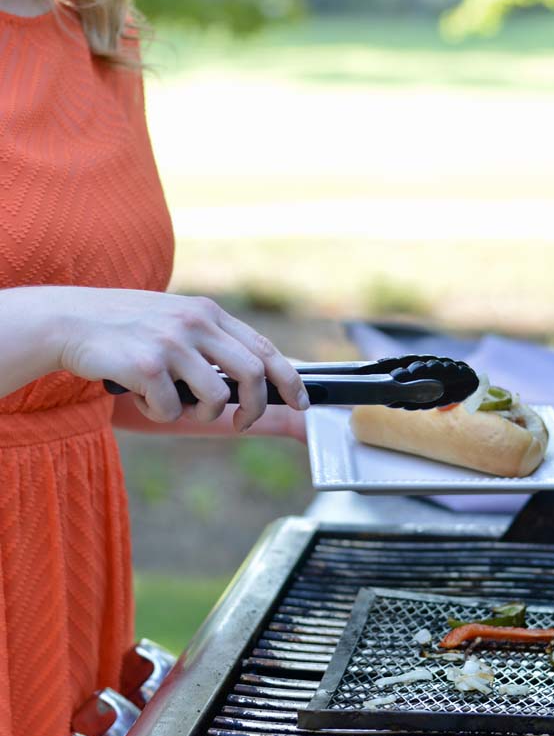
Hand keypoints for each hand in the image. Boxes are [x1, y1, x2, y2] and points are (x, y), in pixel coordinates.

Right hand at [54, 287, 308, 429]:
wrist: (68, 321)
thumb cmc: (124, 329)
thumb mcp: (174, 323)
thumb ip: (210, 344)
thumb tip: (249, 385)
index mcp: (207, 312)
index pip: (264, 348)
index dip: (289, 379)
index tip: (301, 401)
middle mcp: (195, 323)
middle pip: (253, 375)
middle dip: (255, 408)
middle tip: (241, 423)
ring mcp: (172, 342)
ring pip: (215, 399)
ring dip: (197, 413)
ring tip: (171, 402)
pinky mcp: (147, 365)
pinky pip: (171, 409)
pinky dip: (158, 412)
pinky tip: (138, 394)